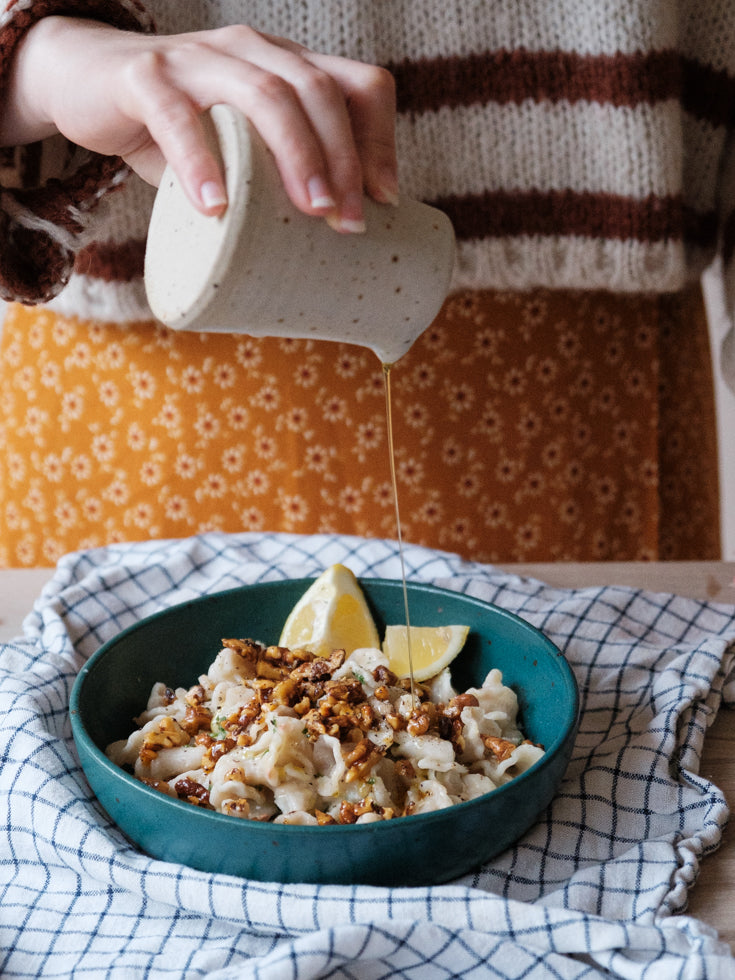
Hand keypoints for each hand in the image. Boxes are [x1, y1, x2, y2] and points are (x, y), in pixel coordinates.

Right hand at [0, 17, 397, 229]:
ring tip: (310, 211)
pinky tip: (216, 207)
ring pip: (264, 93)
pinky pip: (177, 114)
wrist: (87, 86)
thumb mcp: (239, 150)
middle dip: (344, 159)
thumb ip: (275, 178)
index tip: (384, 201)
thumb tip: (326, 251)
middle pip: (317, 91)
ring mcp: (198, 58)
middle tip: (349, 221)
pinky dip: (200, 162)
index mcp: (285, 67)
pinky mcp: (145, 77)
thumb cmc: (180, 131)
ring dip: (296, 154)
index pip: (357, 85)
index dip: (379, 141)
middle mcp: (251, 51)